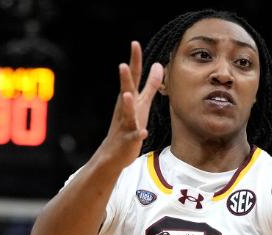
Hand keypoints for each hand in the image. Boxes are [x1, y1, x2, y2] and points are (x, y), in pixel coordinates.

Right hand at [97, 41, 164, 169]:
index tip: (134, 43)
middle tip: (123, 64)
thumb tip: (158, 64)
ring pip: (127, 113)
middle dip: (125, 78)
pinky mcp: (128, 140)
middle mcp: (125, 109)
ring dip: (128, 104)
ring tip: (128, 94)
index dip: (134, 61)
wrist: (113, 153)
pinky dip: (137, 134)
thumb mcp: (141, 103)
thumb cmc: (128, 125)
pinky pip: (133, 136)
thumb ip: (150, 85)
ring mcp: (125, 124)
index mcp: (129, 98)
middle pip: (126, 90)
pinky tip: (143, 132)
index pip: (132, 77)